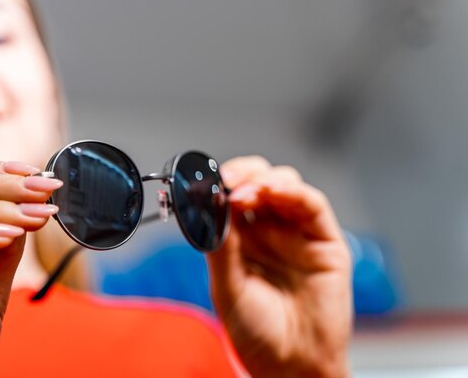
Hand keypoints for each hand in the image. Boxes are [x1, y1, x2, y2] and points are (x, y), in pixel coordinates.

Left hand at [207, 157, 351, 377]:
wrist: (292, 364)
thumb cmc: (257, 332)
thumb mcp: (227, 288)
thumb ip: (220, 247)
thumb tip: (210, 207)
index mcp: (240, 240)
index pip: (230, 197)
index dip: (221, 184)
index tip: (208, 180)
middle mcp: (268, 232)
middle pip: (257, 183)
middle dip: (242, 174)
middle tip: (228, 181)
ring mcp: (296, 233)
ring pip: (284, 185)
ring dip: (265, 180)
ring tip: (247, 192)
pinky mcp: (324, 240)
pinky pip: (312, 205)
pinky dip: (294, 191)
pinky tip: (275, 191)